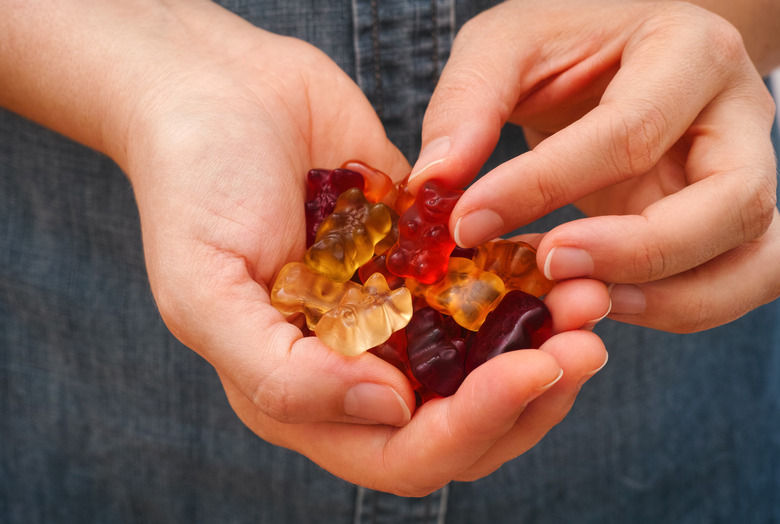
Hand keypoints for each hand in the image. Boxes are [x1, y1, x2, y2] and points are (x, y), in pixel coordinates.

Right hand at [115, 2, 609, 493]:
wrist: (218, 90)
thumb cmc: (194, 186)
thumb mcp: (205, 290)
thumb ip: (282, 374)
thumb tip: (390, 413)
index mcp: (303, 392)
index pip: (403, 452)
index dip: (473, 428)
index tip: (532, 369)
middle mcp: (357, 364)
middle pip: (463, 421)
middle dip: (530, 392)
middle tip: (585, 342)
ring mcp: (395, 311)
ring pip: (487, 359)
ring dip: (544, 340)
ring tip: (589, 297)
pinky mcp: (421, 258)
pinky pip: (487, 286)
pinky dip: (528, 283)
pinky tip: (559, 260)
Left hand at [409, 0, 779, 332]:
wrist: (621, 51)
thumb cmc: (568, 44)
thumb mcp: (507, 46)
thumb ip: (469, 102)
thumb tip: (437, 180)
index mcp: (687, 51)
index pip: (628, 131)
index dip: (543, 187)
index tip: (467, 223)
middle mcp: (738, 116)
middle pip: (730, 202)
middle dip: (634, 251)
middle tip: (546, 266)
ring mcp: (747, 173)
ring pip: (753, 258)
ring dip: (669, 299)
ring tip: (579, 301)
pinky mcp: (730, 222)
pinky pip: (736, 282)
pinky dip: (676, 308)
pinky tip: (602, 300)